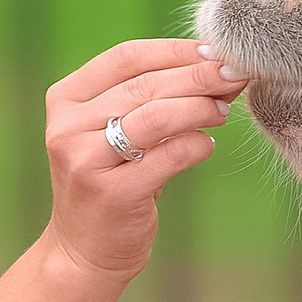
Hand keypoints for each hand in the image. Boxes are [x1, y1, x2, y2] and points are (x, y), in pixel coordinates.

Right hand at [43, 38, 245, 281]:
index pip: (127, 57)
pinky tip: (207, 144)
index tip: (215, 52)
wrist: (83, 252)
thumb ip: (151, 97)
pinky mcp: (114, 194)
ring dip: (201, 107)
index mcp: (66, 99)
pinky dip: (198, 145)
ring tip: (224, 109)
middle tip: (236, 75)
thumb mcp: (115, 132)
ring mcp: (87, 161)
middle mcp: (68, 127)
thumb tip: (215, 65)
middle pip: (147, 84)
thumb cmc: (111, 180)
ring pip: (159, 116)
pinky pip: (171, 155)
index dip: (175, 50)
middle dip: (199, 76)